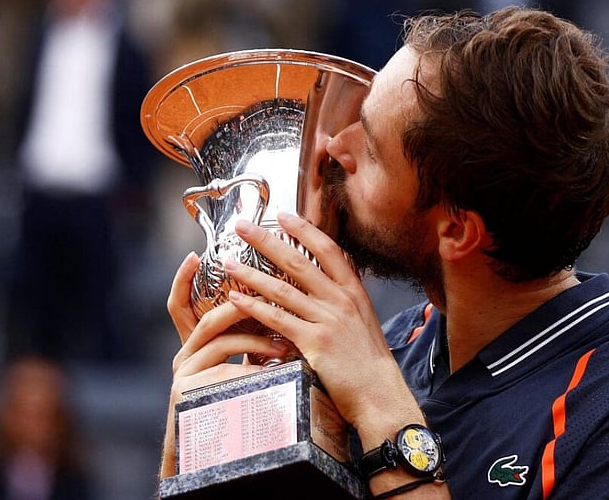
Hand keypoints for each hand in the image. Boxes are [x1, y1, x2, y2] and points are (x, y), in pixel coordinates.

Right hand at [159, 251, 289, 477]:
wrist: (222, 454)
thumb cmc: (241, 405)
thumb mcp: (244, 366)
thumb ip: (251, 339)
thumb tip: (283, 307)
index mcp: (196, 346)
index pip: (182, 306)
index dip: (183, 280)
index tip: (195, 256)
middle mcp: (184, 356)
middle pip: (206, 319)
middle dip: (238, 305)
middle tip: (268, 297)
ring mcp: (184, 376)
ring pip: (220, 343)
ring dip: (256, 340)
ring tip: (286, 344)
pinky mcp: (190, 394)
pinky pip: (227, 372)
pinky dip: (253, 369)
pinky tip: (275, 372)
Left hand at [223, 214, 423, 436]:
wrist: (379, 392)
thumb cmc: (369, 361)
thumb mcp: (362, 320)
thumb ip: (343, 300)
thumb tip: (323, 282)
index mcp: (353, 291)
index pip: (327, 250)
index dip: (304, 230)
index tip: (283, 215)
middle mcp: (341, 300)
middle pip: (298, 262)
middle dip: (267, 241)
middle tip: (243, 226)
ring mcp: (327, 319)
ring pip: (282, 289)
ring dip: (252, 273)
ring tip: (229, 262)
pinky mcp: (314, 342)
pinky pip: (278, 319)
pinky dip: (254, 307)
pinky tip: (236, 299)